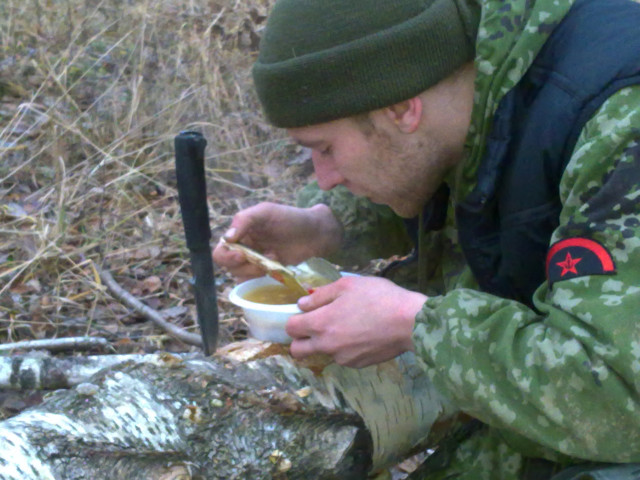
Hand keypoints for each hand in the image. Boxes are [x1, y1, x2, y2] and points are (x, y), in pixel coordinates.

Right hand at [213, 202, 342, 280]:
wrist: (315, 233)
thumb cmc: (290, 218)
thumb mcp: (265, 212)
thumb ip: (244, 220)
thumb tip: (227, 239)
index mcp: (240, 231)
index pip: (221, 248)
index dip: (227, 256)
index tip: (242, 255)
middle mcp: (244, 247)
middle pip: (227, 265)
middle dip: (241, 266)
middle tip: (259, 262)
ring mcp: (255, 260)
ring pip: (240, 274)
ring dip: (253, 271)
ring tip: (273, 258)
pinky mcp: (266, 271)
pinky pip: (253, 281)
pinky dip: (260, 278)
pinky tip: (275, 267)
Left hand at [286, 276, 425, 367]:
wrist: (409, 322)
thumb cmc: (378, 297)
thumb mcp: (348, 285)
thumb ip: (321, 295)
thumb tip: (302, 303)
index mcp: (321, 323)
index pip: (291, 329)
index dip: (294, 320)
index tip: (304, 314)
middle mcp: (327, 345)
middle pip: (298, 351)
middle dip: (300, 340)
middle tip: (315, 327)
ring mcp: (342, 358)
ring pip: (323, 353)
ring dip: (326, 343)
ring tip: (347, 327)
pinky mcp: (358, 365)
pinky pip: (342, 357)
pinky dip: (346, 348)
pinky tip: (362, 335)